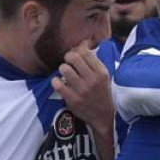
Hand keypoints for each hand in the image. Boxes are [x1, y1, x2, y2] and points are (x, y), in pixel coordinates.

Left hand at [53, 41, 115, 159]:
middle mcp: (92, 80)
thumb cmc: (102, 93)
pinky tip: (59, 83)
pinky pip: (57, 84)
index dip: (77, 50)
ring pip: (64, 69)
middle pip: (73, 58)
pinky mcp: (72, 99)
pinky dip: (56, 81)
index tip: (76, 54)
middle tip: (68, 62)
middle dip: (68, 57)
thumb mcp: (104, 76)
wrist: (103, 116)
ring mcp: (82, 90)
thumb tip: (81, 43)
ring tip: (65, 74)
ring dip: (62, 69)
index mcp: (101, 72)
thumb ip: (93, 61)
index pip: (85, 52)